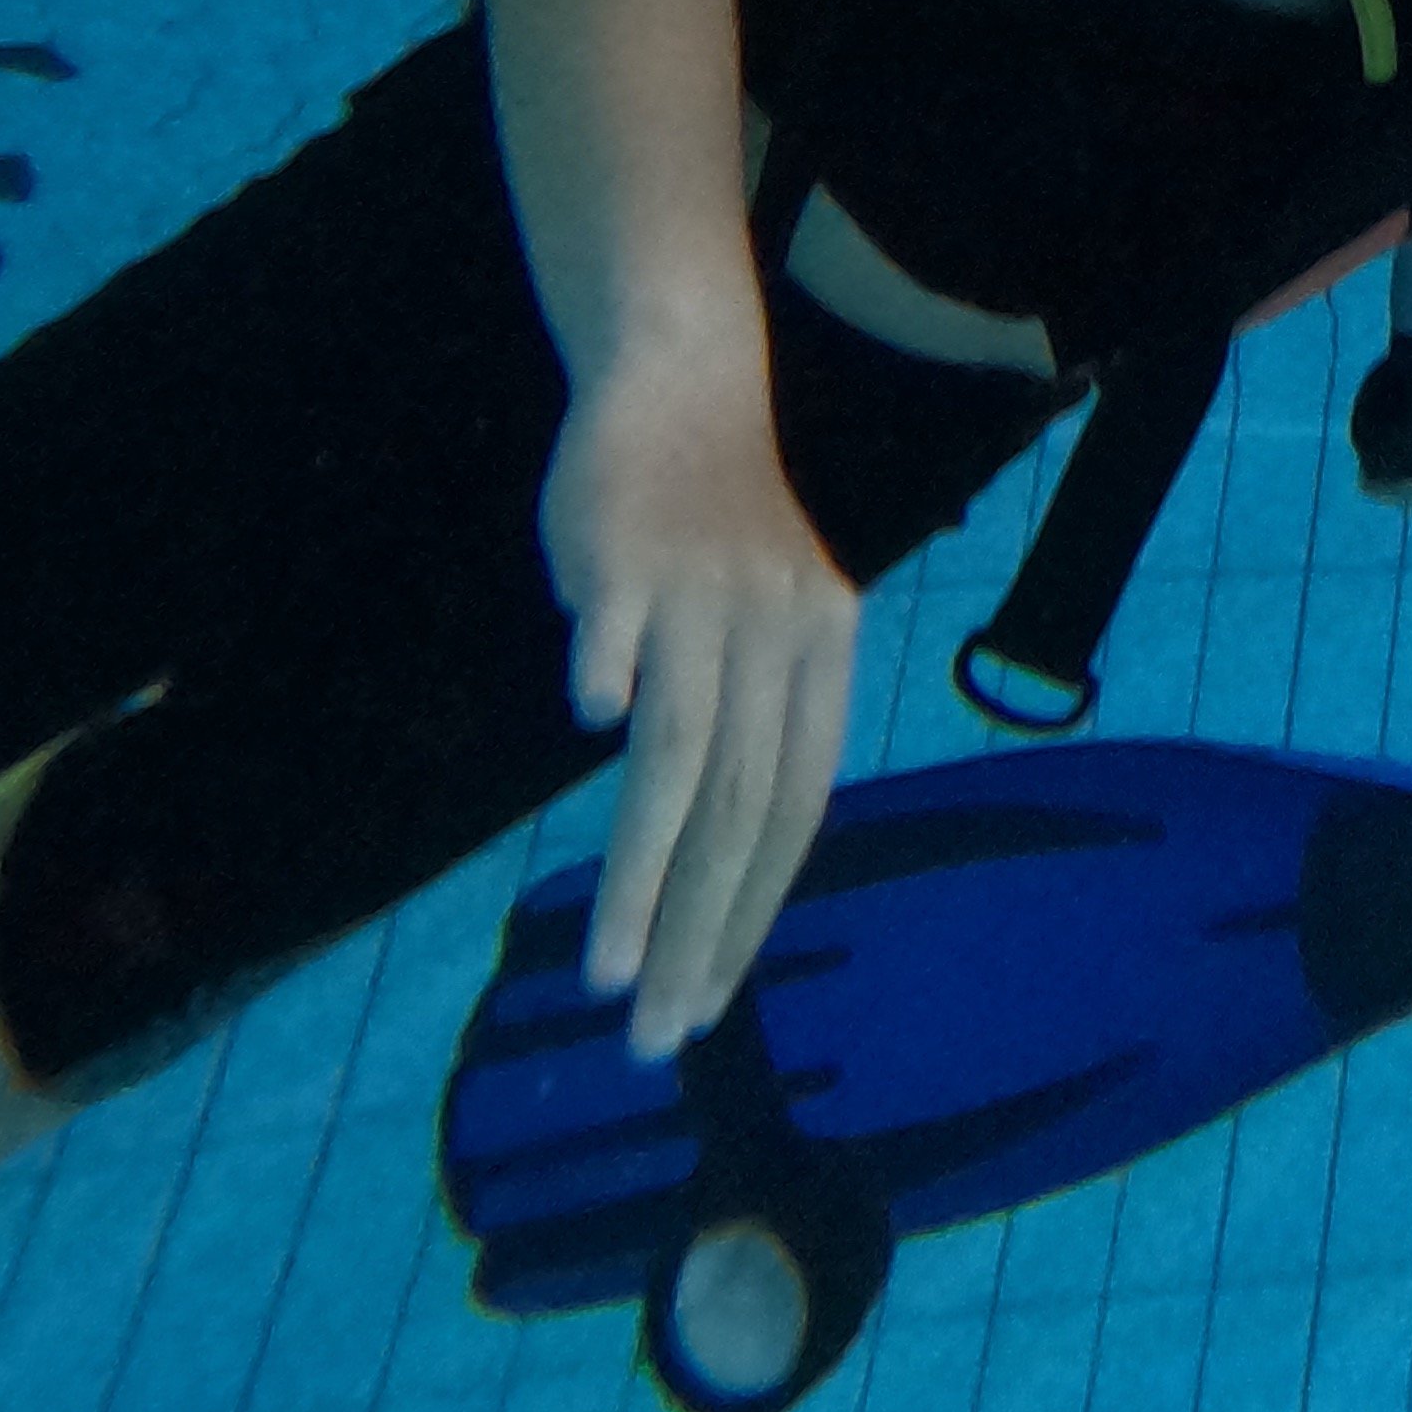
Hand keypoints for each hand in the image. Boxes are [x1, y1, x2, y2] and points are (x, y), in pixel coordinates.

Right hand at [542, 349, 861, 1058]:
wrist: (684, 378)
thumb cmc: (716, 527)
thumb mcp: (770, 620)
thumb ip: (755, 724)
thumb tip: (720, 864)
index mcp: (822, 651)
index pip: (798, 808)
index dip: (754, 912)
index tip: (709, 1004)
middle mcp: (777, 626)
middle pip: (745, 807)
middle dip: (699, 933)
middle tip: (658, 1032)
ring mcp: (701, 589)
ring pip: (680, 756)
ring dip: (643, 876)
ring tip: (606, 973)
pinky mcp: (625, 551)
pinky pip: (620, 627)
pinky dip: (609, 674)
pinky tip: (589, 722)